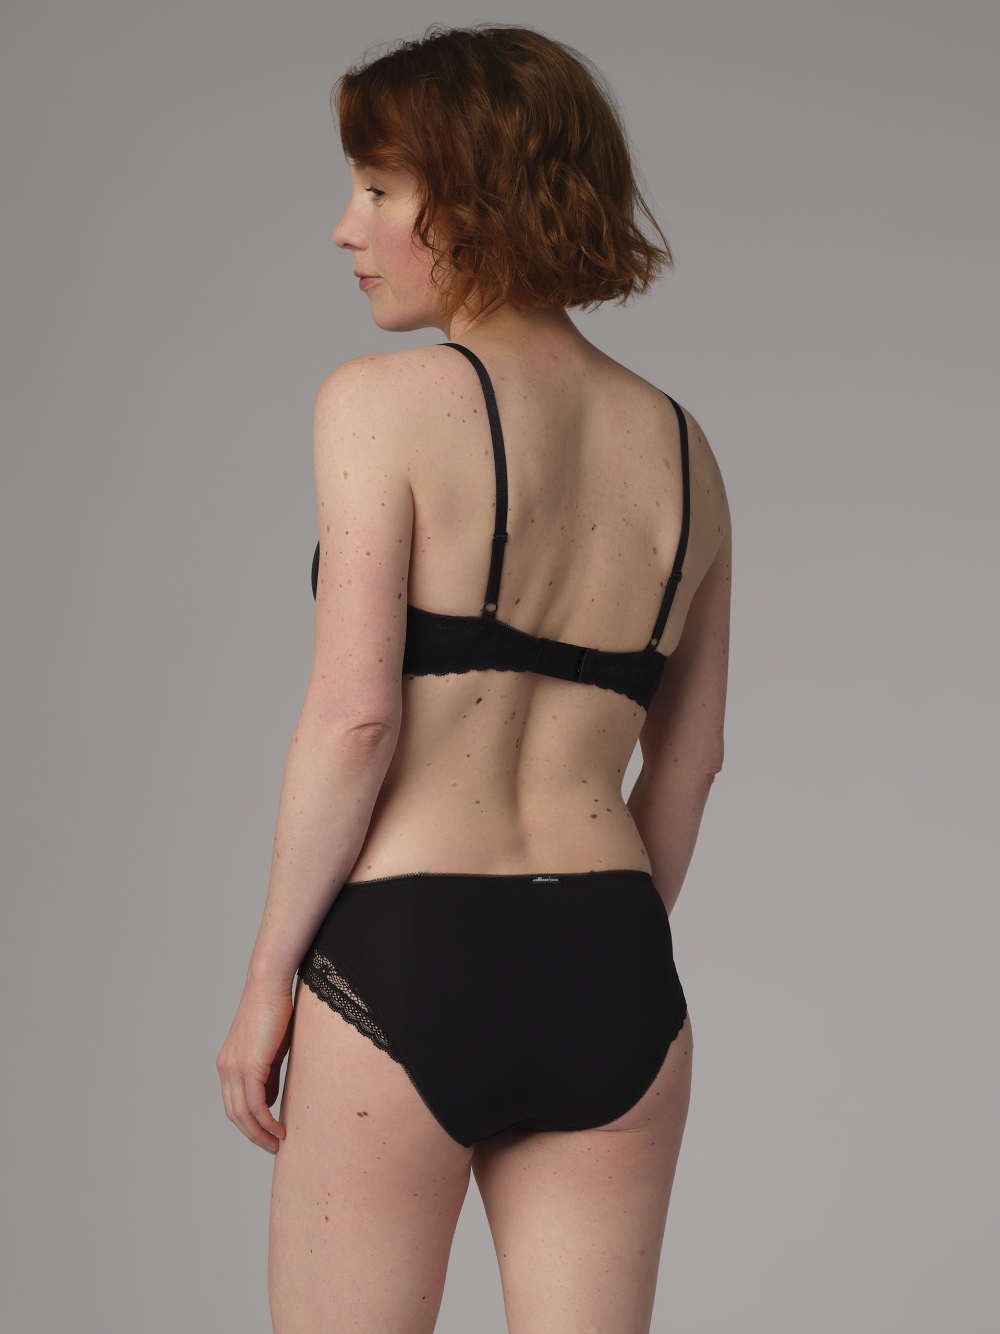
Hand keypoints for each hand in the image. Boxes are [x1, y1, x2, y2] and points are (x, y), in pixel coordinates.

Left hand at [217, 977, 293, 1152]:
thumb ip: (268, 1075)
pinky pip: (255, 1104)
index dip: (249, 1123)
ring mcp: (234, 1068)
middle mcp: (225, 1069)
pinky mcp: (248, 1066)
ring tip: (278, 1142)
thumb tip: (269, 1100)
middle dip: (253, 1135)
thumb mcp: (271, 1050)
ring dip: (260, 1133)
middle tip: (273, 1146)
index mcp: (228, 1064)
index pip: (234, 1104)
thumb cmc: (275, 1011)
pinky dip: (266, 1121)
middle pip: (234, 1114)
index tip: (268, 1133)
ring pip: (242, 1114)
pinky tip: (279, 1128)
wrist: (269, 986)